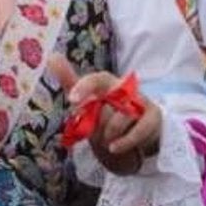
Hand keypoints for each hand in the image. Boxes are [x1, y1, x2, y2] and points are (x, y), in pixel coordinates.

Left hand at [50, 57, 161, 174]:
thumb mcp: (87, 98)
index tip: (72, 100)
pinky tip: (114, 148)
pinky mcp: (153, 118)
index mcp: (107, 82)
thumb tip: (52, 57)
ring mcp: (141, 102)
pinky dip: (126, 141)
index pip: (97, 79)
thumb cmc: (107, 111)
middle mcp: (126, 89)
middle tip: (91, 129)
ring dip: (110, 132)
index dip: (84, 87)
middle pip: (112, 97)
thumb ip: (69, 80)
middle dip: (98, 119)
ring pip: (124, 116)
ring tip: (104, 141)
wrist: (134, 130)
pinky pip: (140, 129)